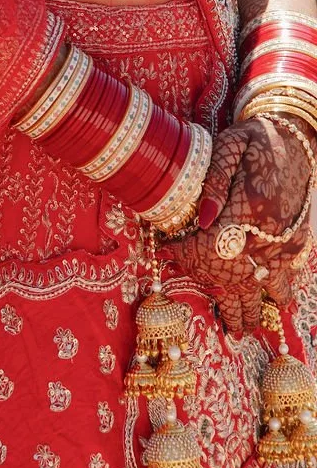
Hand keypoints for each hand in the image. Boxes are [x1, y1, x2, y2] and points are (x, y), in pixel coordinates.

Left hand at [171, 116, 311, 332]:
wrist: (294, 139)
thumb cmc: (254, 141)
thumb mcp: (229, 147)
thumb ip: (215, 182)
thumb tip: (204, 217)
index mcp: (250, 206)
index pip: (214, 246)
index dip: (190, 256)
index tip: (170, 253)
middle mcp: (270, 231)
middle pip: (241, 277)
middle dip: (225, 301)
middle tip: (215, 320)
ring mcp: (287, 240)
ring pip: (269, 286)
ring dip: (254, 307)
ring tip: (241, 328)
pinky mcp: (299, 242)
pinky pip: (288, 276)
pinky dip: (277, 293)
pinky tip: (267, 305)